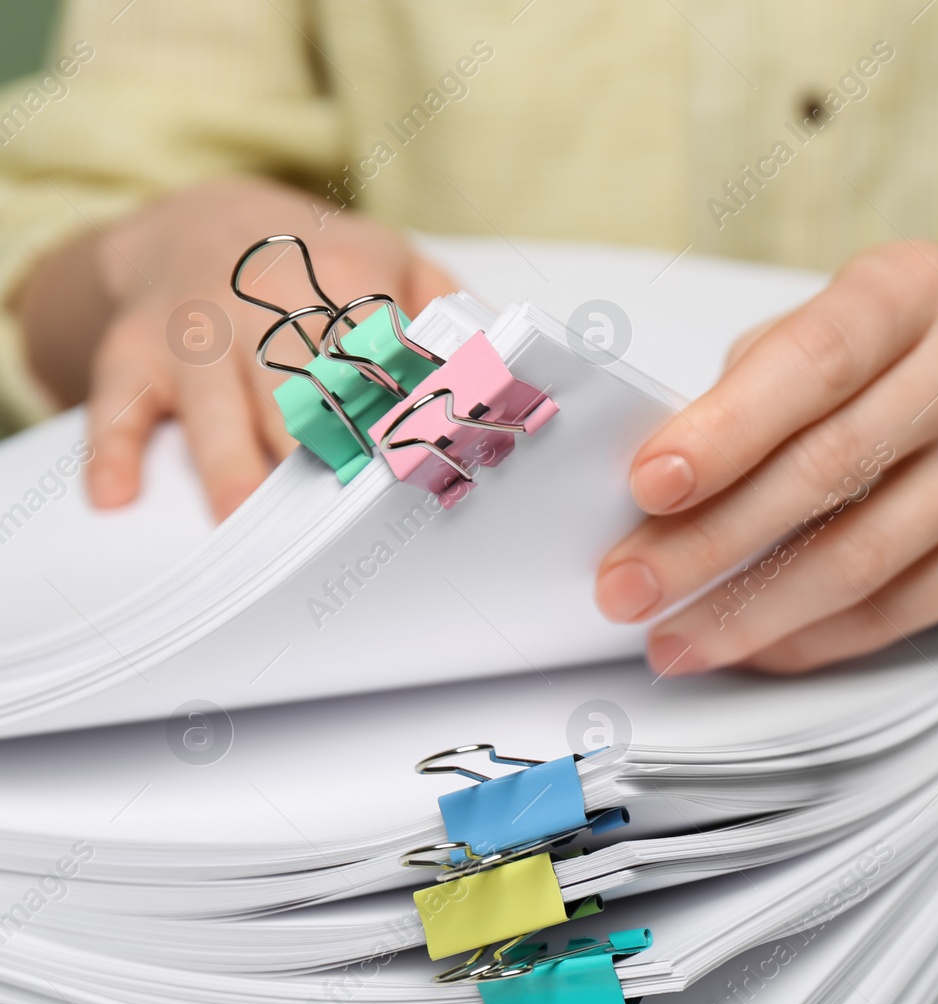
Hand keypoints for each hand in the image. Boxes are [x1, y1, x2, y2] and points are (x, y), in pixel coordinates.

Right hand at [20, 176, 455, 518]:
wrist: (198, 217)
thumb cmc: (317, 261)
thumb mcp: (395, 259)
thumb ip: (449, 314)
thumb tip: (502, 374)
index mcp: (343, 273)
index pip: (380, 352)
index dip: (399, 409)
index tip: (421, 464)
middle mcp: (262, 299)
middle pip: (299, 388)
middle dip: (322, 448)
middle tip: (348, 520)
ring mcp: (193, 330)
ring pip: (216, 408)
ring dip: (233, 468)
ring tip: (247, 528)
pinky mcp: (131, 352)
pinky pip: (116, 405)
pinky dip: (111, 451)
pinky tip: (116, 499)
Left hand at [594, 241, 937, 675]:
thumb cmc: (887, 356)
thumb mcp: (819, 326)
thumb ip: (747, 391)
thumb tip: (658, 497)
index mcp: (913, 289)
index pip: (816, 363)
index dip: (726, 432)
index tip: (648, 487)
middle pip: (830, 472)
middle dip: (709, 542)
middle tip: (630, 587)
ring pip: (863, 559)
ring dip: (751, 612)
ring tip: (676, 635)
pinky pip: (903, 609)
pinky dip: (814, 638)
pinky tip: (753, 645)